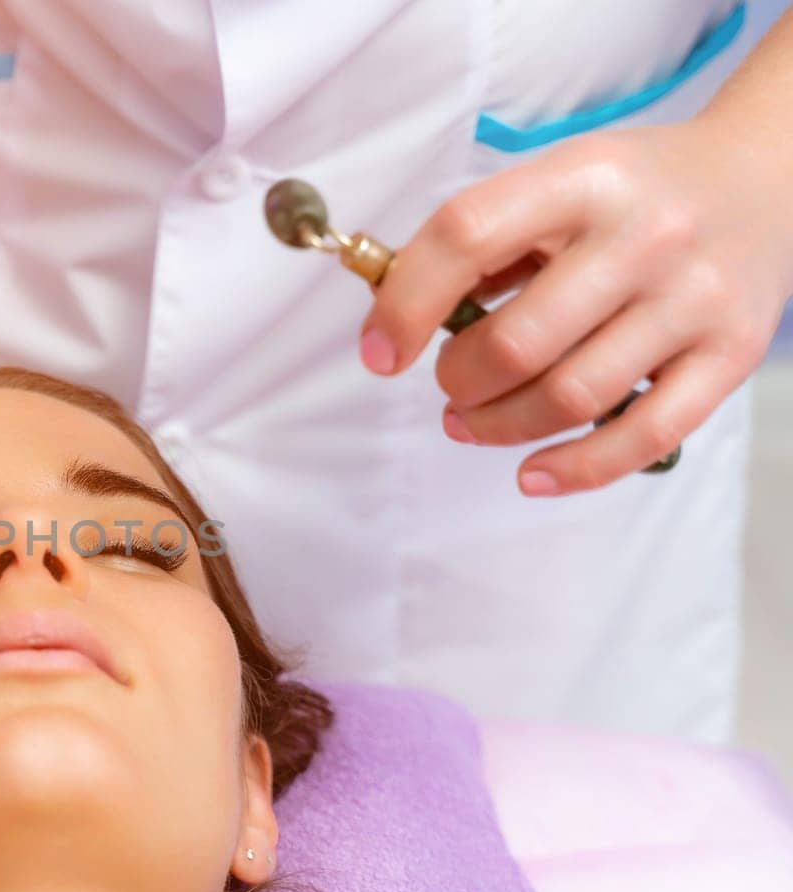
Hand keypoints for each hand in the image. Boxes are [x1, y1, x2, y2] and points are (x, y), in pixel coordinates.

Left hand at [359, 118, 792, 494]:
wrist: (769, 176)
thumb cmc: (634, 192)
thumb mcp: (557, 183)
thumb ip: (482, 246)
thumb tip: (395, 322)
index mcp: (583, 178)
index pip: (465, 238)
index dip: (404, 304)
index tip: (380, 352)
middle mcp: (645, 235)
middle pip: (516, 342)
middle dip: (457, 380)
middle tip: (447, 384)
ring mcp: (694, 298)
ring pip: (570, 396)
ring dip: (498, 426)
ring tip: (471, 422)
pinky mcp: (731, 353)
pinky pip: (643, 435)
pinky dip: (575, 469)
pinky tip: (531, 472)